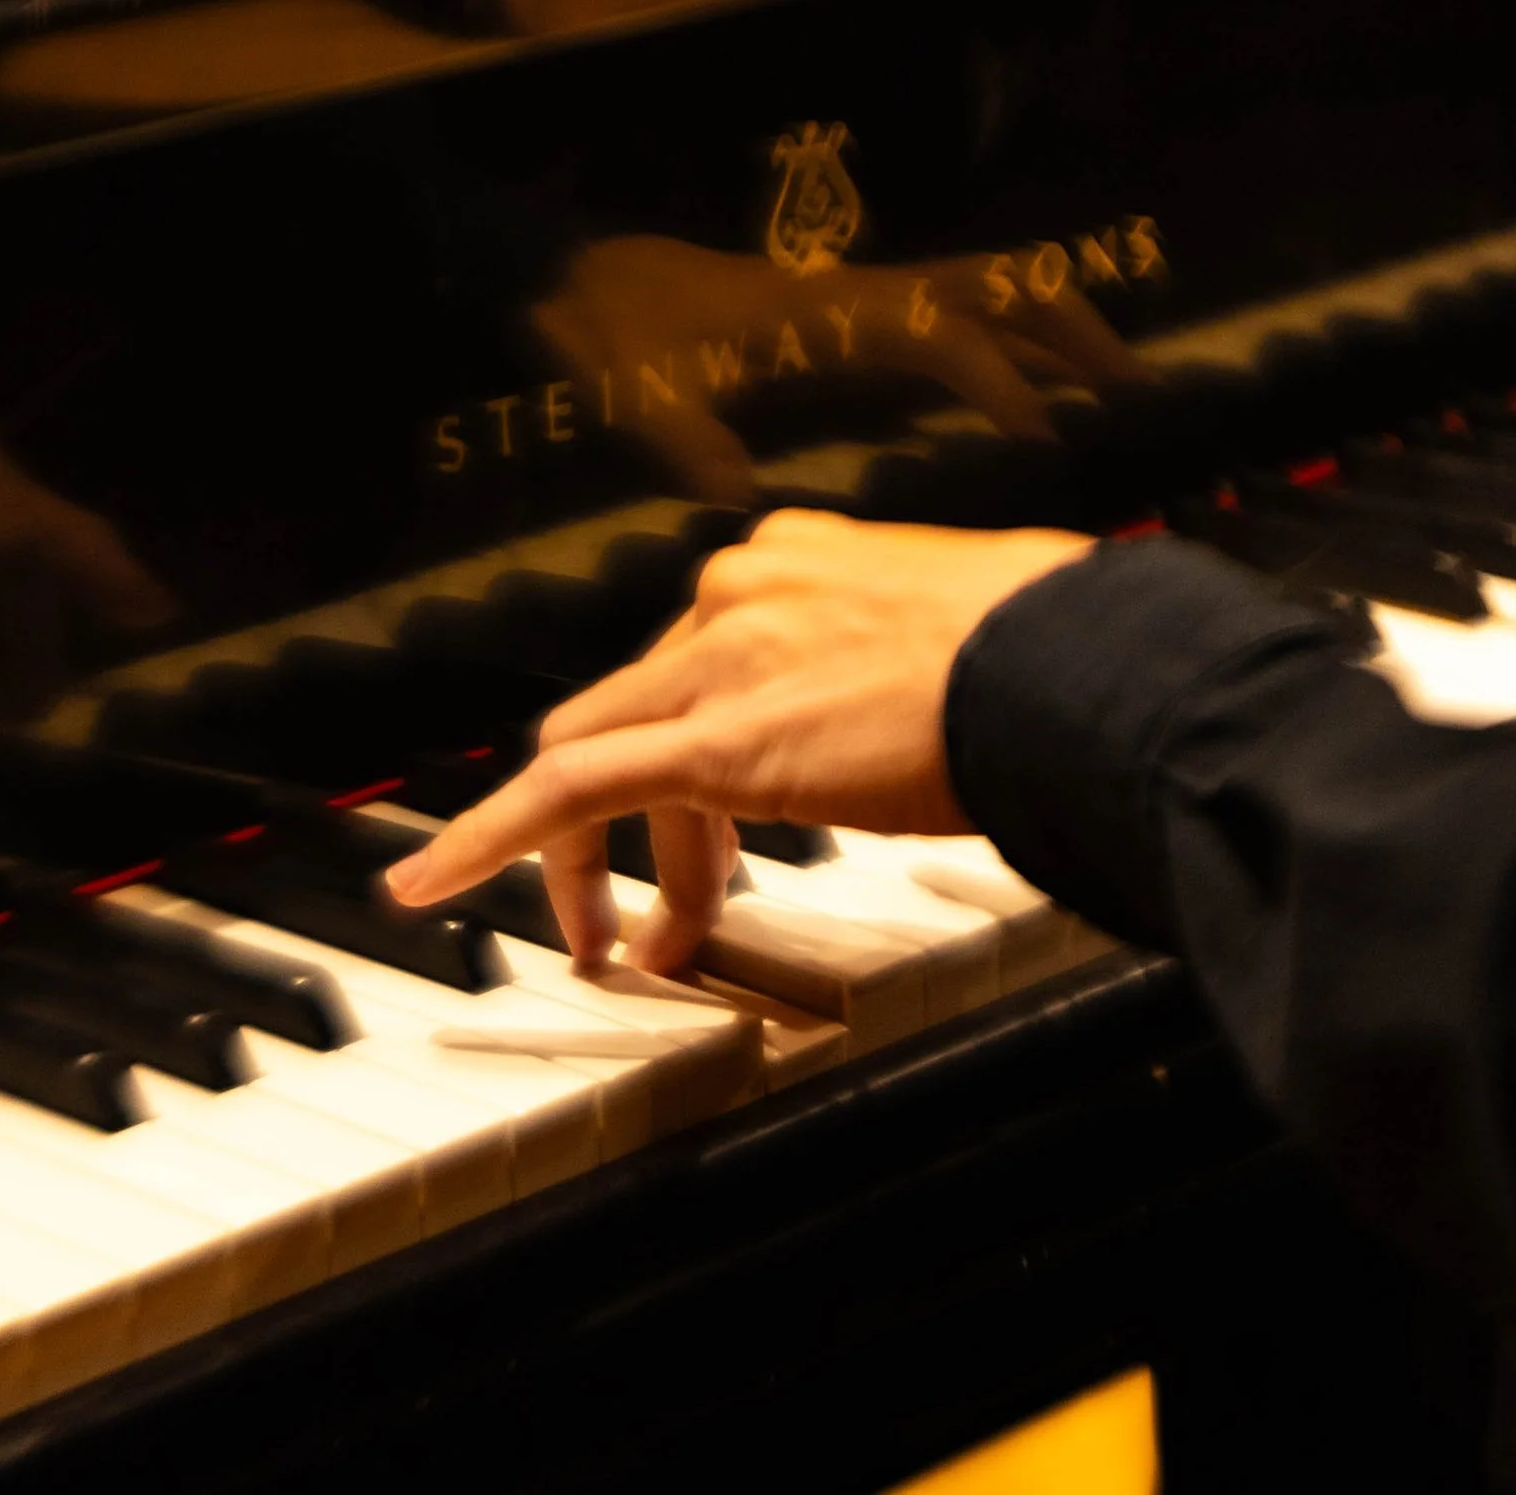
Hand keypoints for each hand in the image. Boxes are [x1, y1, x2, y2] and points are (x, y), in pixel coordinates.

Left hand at [385, 510, 1092, 970]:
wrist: (1081, 662)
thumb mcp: (977, 638)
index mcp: (799, 565)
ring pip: (594, 758)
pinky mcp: (713, 741)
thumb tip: (952, 710)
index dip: (685, 752)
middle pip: (636, 712)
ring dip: (589, 862)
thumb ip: (918, 667)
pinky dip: (486, 840)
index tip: (706, 820)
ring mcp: (720, 661)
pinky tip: (433, 886)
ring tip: (617, 950)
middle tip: (663, 913)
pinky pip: (563, 794)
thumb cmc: (1064, 654)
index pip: (696, 659)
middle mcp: (740, 595)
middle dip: (642, 820)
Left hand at [530, 236, 1152, 504]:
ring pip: (985, 293)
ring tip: (1121, 387)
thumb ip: (690, 444)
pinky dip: (1011, 343)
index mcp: (823, 315)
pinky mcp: (849, 319)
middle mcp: (855, 298)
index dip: (996, 376)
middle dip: (1071, 332)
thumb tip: (737, 509)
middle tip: (1138, 390)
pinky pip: (954, 317)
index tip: (1047, 432)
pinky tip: (1038, 394)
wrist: (573, 275)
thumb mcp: (640, 391)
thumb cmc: (607, 331)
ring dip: (1055, 330)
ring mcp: (857, 302)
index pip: (938, 333)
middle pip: (993, 289)